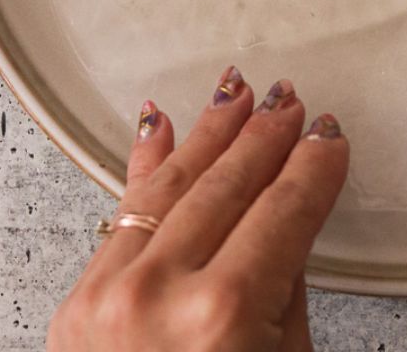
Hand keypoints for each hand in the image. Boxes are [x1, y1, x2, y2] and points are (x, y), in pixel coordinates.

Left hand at [49, 69, 348, 351]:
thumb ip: (282, 290)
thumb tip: (283, 224)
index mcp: (225, 313)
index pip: (286, 208)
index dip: (315, 166)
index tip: (331, 137)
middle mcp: (161, 295)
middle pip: (229, 185)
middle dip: (265, 136)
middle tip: (290, 101)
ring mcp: (109, 297)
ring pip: (171, 186)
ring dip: (210, 134)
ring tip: (236, 94)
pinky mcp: (75, 305)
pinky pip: (119, 215)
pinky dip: (145, 166)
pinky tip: (161, 126)